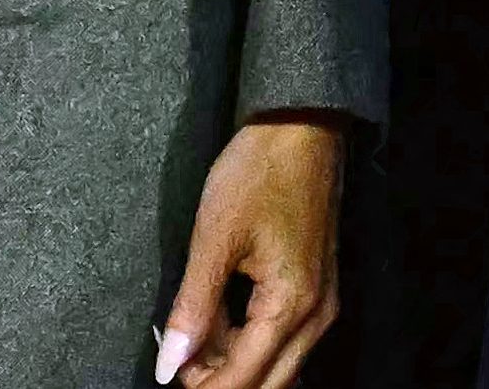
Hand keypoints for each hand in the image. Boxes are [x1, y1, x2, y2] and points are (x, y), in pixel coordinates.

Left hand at [155, 112, 344, 388]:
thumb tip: (169, 366)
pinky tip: (216, 320)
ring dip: (234, 363)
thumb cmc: (258, 173)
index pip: (243, 379)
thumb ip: (193, 309)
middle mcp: (316, 316)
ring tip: (190, 335)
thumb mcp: (214, 239)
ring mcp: (321, 304)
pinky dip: (248, 341)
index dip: (200, 386)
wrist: (301, 126)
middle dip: (221, 382)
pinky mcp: (316, 289)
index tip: (167, 372)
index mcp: (290, 307)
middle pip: (267, 384)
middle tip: (178, 357)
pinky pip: (283, 339)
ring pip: (277, 365)